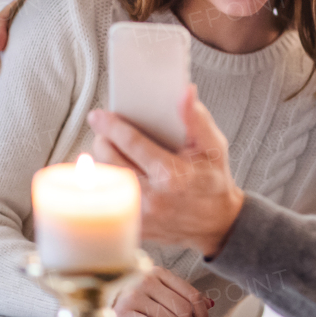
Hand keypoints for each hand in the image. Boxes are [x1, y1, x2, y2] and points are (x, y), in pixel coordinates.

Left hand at [88, 85, 244, 257]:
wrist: (217, 222)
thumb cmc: (214, 180)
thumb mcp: (214, 146)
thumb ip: (196, 118)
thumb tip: (185, 91)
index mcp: (173, 174)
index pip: (132, 143)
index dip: (112, 126)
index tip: (98, 115)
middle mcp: (153, 197)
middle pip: (110, 160)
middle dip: (102, 140)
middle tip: (103, 131)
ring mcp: (141, 214)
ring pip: (104, 180)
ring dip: (102, 160)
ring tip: (108, 147)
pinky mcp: (133, 224)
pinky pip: (107, 199)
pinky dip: (107, 181)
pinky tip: (114, 170)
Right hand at [114, 265, 211, 316]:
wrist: (98, 298)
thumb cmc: (134, 295)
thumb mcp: (159, 289)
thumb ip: (183, 294)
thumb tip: (210, 304)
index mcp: (159, 272)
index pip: (192, 295)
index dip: (201, 312)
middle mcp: (146, 280)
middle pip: (183, 310)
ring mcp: (133, 296)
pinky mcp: (122, 313)